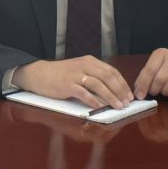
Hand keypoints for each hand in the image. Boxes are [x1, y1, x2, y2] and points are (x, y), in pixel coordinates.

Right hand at [12, 56, 133, 109]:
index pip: (111, 71)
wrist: (38, 73)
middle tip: (126, 102)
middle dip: (119, 91)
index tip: (129, 95)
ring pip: (98, 84)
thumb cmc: (59, 75)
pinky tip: (99, 107)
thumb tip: (111, 92)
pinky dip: (92, 100)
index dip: (122, 84)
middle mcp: (84, 65)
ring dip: (110, 96)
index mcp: (89, 61)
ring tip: (117, 106)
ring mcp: (75, 75)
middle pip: (107, 77)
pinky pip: (83, 92)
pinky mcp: (67, 84)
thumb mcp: (79, 70)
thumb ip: (93, 77)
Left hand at [132, 48, 167, 99]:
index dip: (143, 84)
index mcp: (161, 54)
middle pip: (161, 78)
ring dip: (164, 92)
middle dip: (154, 89)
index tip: (139, 95)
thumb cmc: (165, 65)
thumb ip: (145, 76)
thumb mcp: (154, 65)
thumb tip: (138, 93)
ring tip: (162, 90)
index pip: (150, 70)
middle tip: (152, 92)